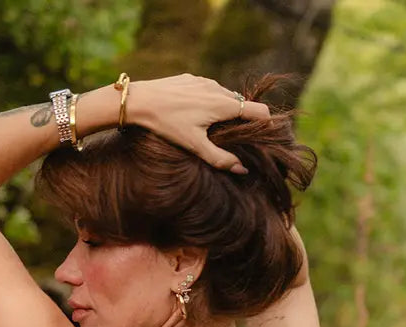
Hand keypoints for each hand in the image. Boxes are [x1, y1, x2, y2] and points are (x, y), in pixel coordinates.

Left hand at [128, 74, 270, 172]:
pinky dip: (210, 102)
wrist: (139, 101)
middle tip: (235, 139)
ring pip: (225, 96)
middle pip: (243, 104)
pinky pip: (209, 90)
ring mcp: (204, 81)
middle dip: (243, 120)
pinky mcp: (191, 78)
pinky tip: (195, 115)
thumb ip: (220, 158)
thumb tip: (242, 169)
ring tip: (213, 129)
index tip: (265, 137)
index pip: (258, 111)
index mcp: (223, 104)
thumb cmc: (167, 125)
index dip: (266, 125)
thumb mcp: (194, 145)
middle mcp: (218, 89)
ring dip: (226, 111)